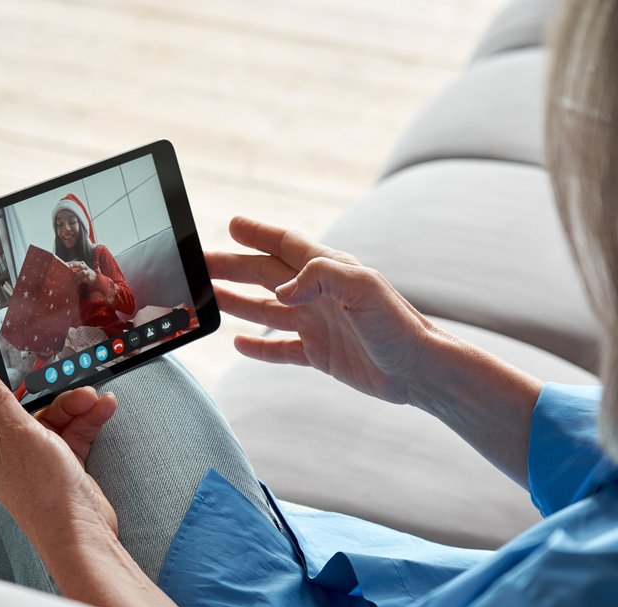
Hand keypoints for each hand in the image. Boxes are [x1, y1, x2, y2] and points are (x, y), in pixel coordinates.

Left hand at [0, 363, 118, 539]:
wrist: (81, 532)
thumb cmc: (43, 491)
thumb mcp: (19, 434)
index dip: (4, 378)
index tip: (25, 361)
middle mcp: (5, 449)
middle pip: (25, 405)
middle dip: (53, 393)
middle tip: (72, 384)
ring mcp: (34, 457)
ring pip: (53, 416)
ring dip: (76, 405)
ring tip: (94, 400)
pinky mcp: (59, 463)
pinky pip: (71, 431)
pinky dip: (87, 420)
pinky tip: (104, 408)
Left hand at [68, 261, 97, 285]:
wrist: (95, 278)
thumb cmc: (86, 273)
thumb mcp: (81, 269)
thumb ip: (75, 268)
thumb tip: (66, 269)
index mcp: (82, 264)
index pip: (75, 262)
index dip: (70, 263)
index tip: (65, 264)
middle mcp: (85, 267)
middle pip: (79, 265)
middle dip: (74, 265)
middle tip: (69, 267)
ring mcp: (87, 272)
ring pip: (82, 272)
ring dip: (77, 275)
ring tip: (74, 279)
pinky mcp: (88, 278)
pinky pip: (83, 279)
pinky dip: (79, 281)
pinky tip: (76, 283)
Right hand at [205, 216, 437, 404]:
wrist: (418, 371)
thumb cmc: (398, 326)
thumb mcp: (363, 290)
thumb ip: (321, 278)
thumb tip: (282, 290)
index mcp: (329, 270)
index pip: (286, 244)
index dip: (258, 233)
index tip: (232, 225)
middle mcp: (318, 294)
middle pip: (265, 275)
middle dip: (232, 267)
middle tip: (199, 263)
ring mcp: (317, 324)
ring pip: (266, 309)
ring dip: (236, 302)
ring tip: (207, 297)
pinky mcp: (319, 354)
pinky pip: (280, 348)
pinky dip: (258, 347)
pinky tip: (237, 344)